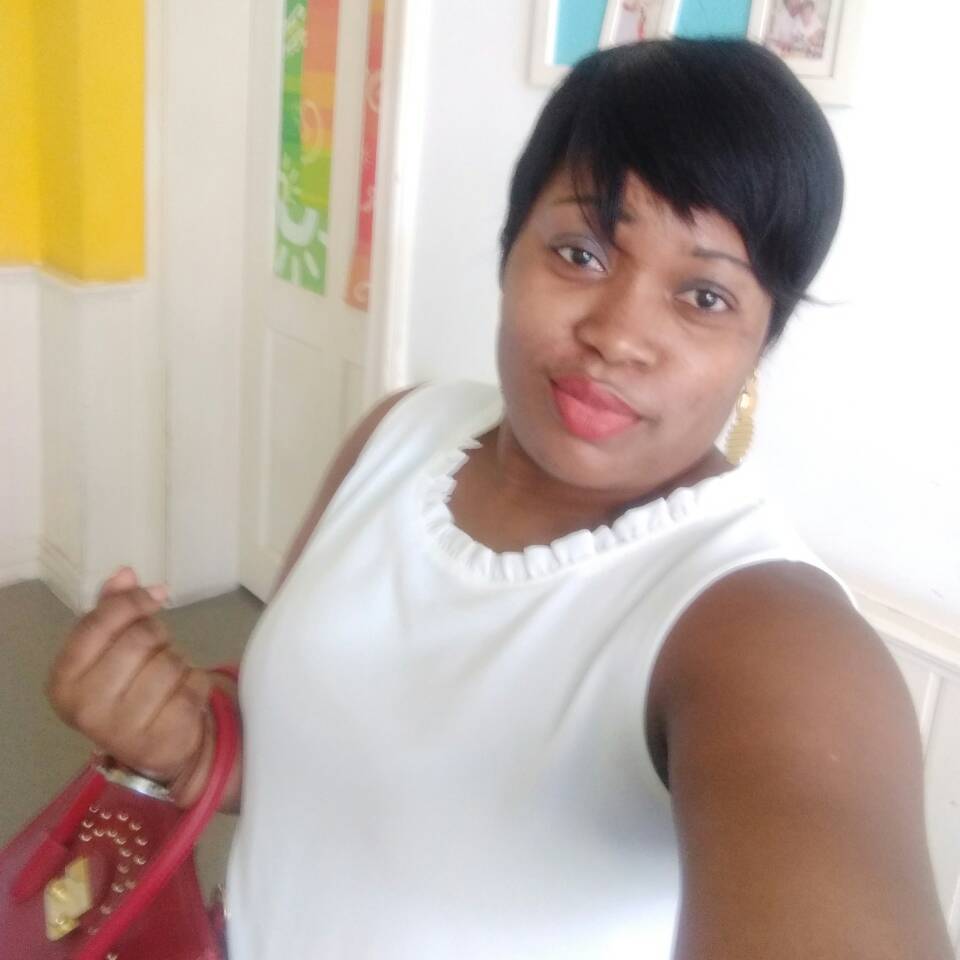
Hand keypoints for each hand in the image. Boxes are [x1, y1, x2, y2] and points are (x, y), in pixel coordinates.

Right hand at [46, 567, 211, 787]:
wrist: (156, 746)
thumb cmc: (129, 687)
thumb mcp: (110, 648)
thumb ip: (112, 609)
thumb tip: (126, 574)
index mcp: (64, 680)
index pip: (100, 621)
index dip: (133, 601)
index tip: (155, 596)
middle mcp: (86, 709)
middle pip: (140, 638)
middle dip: (158, 635)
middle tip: (158, 649)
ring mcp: (124, 730)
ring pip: (170, 661)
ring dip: (178, 659)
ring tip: (167, 677)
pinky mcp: (164, 740)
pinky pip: (195, 684)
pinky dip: (197, 681)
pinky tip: (183, 695)